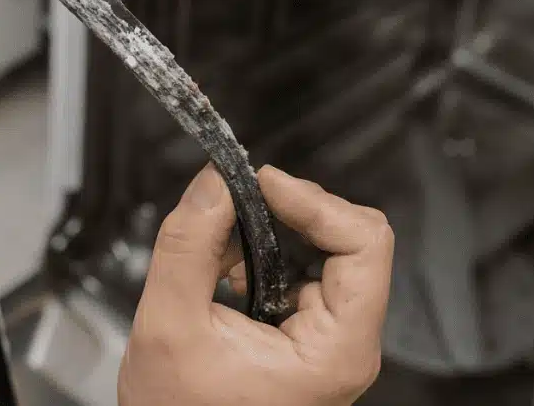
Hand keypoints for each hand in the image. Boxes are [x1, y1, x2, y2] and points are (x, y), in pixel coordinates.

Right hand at [119, 165, 393, 405]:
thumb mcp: (167, 325)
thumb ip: (189, 245)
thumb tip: (215, 182)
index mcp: (336, 351)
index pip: (366, 244)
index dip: (316, 202)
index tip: (265, 184)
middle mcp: (347, 343)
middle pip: (354, 238)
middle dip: (296, 210)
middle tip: (245, 198)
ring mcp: (332, 337)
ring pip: (332, 247)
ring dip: (279, 228)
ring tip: (227, 240)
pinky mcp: (312, 331)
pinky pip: (308, 266)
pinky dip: (270, 249)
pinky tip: (231, 262)